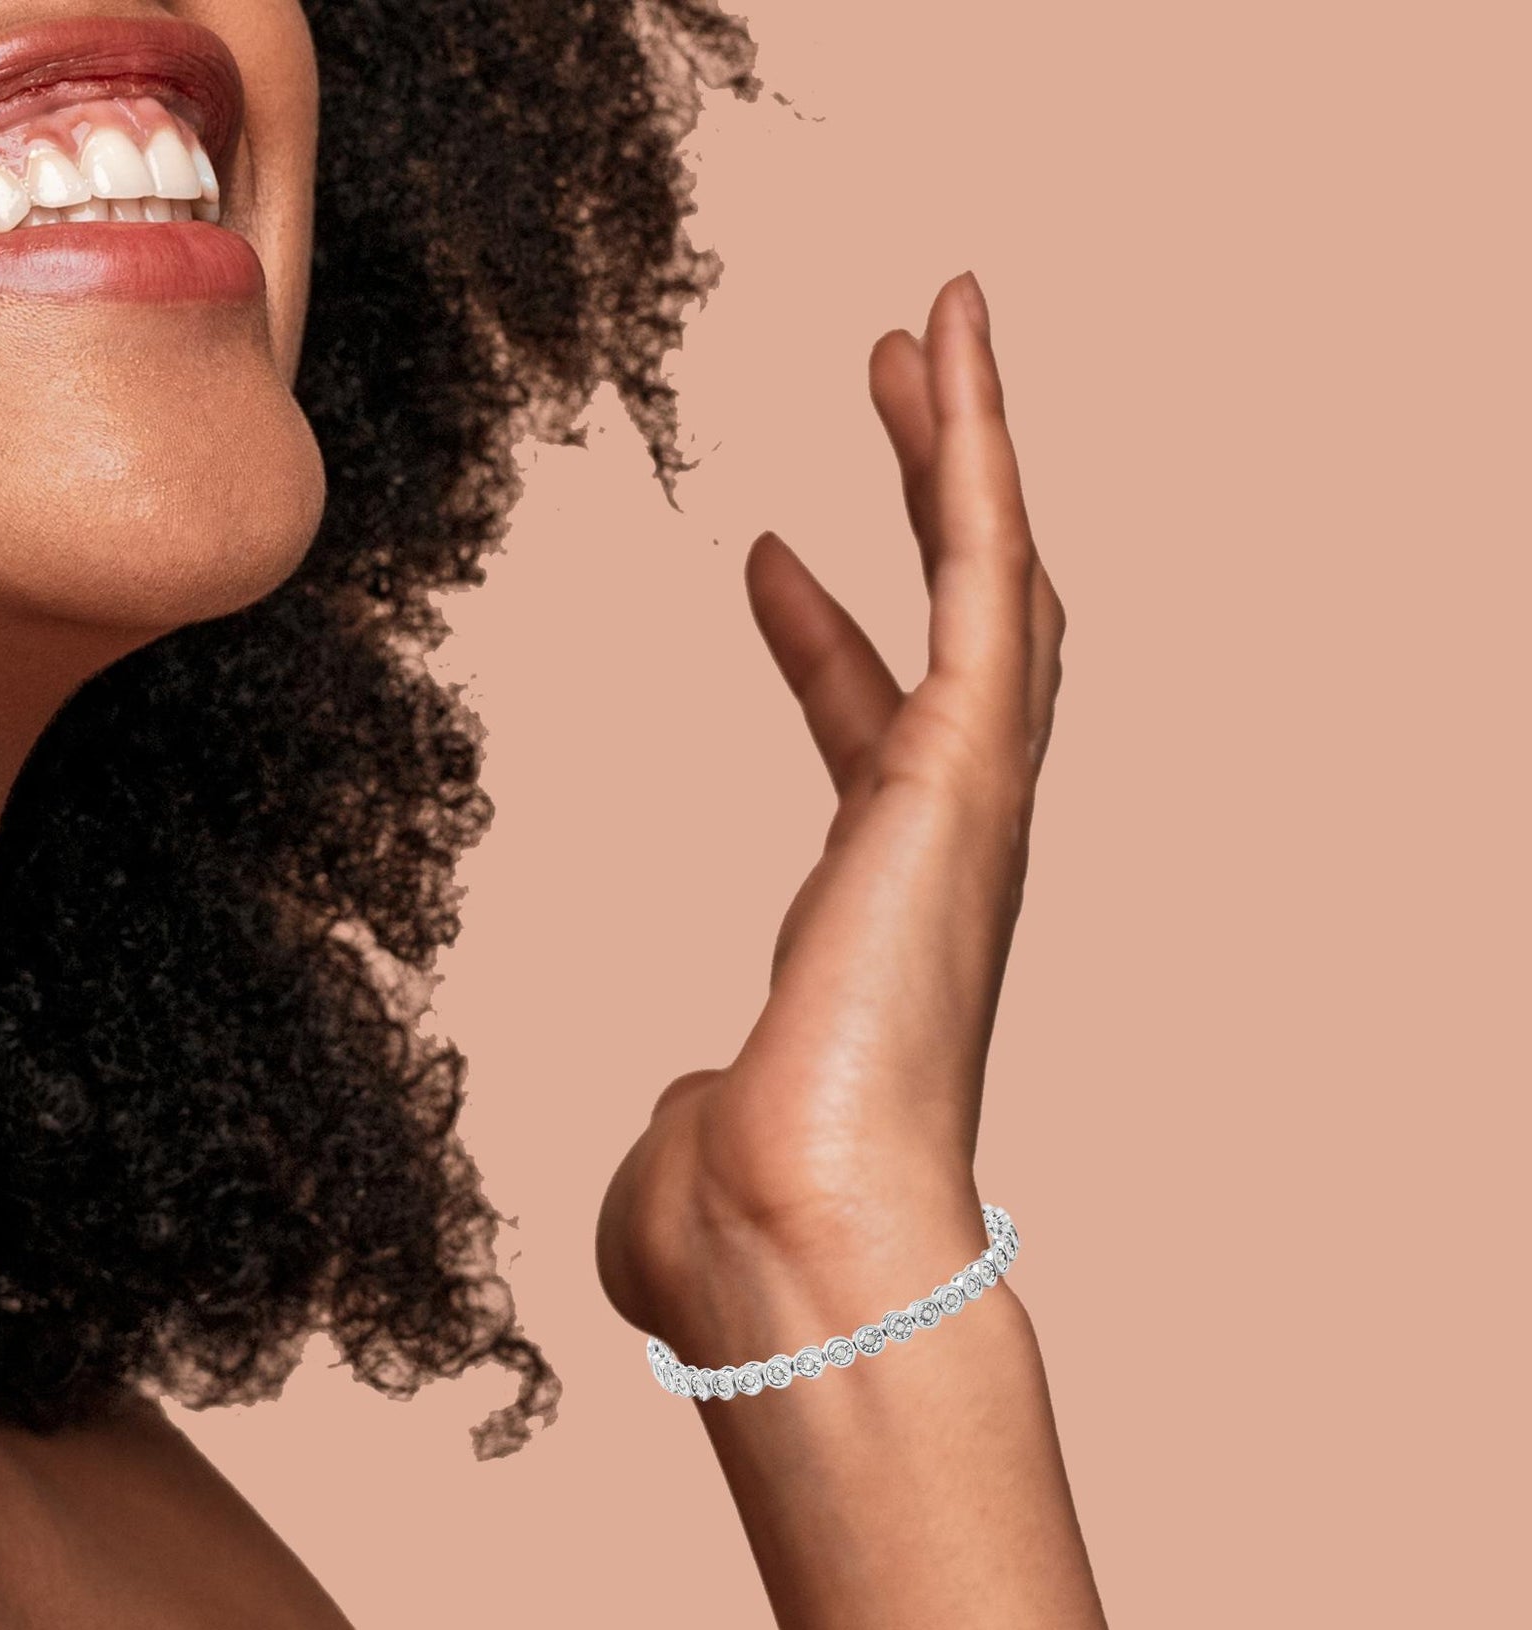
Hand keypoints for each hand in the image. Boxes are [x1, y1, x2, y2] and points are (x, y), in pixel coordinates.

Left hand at [595, 271, 1064, 1359]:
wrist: (788, 1244)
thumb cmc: (737, 1225)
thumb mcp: (692, 1140)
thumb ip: (695, 1107)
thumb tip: (689, 1114)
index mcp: (874, 916)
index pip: (860, 742)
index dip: (824, 645)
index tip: (767, 561)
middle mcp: (940, 851)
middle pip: (957, 635)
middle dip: (928, 508)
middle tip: (899, 392)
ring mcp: (965, 808)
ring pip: (993, 582)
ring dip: (965, 451)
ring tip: (930, 331)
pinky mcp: (965, 769)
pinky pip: (985, 572)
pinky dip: (977, 449)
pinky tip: (948, 343)